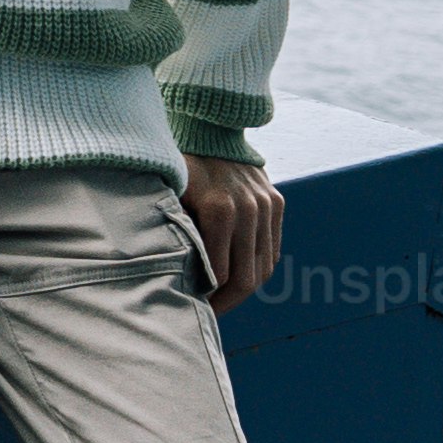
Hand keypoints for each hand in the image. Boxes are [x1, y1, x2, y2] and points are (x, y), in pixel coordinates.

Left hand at [181, 158, 281, 313]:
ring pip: (264, 266)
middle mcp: (248, 209)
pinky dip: (258, 266)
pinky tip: (239, 275)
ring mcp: (266, 204)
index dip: (210, 299)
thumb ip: (175, 237)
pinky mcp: (276, 201)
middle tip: (209, 314)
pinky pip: (272, 247)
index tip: (195, 311)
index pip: (223, 275)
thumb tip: (172, 280)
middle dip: (228, 301)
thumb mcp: (167, 199)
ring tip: (223, 298)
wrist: (205, 128)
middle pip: (248, 277)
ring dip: (245, 288)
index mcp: (218, 211)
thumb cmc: (175, 168)